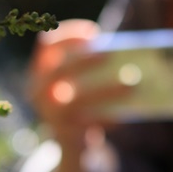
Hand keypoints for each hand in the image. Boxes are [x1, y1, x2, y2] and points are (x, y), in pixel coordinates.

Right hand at [27, 20, 127, 171]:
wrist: (70, 138)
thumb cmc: (82, 99)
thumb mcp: (83, 81)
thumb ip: (96, 67)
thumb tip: (126, 59)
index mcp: (42, 71)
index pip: (48, 46)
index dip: (69, 36)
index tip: (93, 33)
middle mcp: (39, 91)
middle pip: (60, 71)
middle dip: (84, 61)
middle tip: (109, 55)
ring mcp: (49, 114)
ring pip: (78, 101)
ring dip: (107, 92)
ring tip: (133, 85)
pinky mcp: (64, 133)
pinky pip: (88, 123)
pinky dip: (108, 118)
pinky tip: (124, 116)